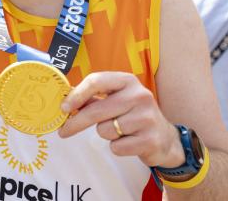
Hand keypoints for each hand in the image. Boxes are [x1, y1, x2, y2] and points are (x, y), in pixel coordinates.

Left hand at [58, 71, 184, 167]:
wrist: (164, 138)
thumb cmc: (132, 115)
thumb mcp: (116, 100)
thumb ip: (92, 98)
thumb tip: (65, 102)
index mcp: (127, 81)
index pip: (96, 81)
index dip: (77, 95)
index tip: (63, 108)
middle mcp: (139, 95)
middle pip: (96, 110)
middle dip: (76, 122)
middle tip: (63, 131)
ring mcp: (147, 117)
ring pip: (105, 130)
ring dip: (105, 133)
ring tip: (119, 131)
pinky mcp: (150, 139)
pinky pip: (117, 147)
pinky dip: (117, 147)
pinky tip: (129, 141)